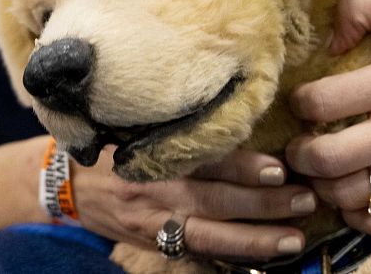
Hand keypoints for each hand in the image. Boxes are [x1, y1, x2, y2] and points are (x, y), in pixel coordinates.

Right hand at [70, 146, 316, 259]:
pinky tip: (264, 256)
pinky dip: (231, 256)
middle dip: (263, 204)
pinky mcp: (154, 244)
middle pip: (215, 200)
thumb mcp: (137, 124)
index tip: (279, 167)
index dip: (243, 166)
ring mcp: (154, 223)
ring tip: (294, 238)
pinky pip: (196, 253)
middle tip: (305, 200)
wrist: (65, 184)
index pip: (204, 160)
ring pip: (210, 236)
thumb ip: (179, 125)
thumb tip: (239, 113)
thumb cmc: (113, 145)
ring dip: (255, 239)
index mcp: (153, 152)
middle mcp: (155, 190)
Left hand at [286, 0, 370, 236]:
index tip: (301, 100)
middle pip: (329, 159)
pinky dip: (355, 212)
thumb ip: (358, 6)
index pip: (323, 103)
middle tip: (298, 142)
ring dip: (322, 184)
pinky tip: (351, 188)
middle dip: (298, 153)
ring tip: (321, 166)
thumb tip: (327, 43)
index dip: (299, 102)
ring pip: (349, 196)